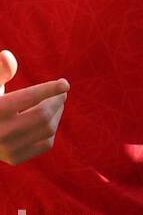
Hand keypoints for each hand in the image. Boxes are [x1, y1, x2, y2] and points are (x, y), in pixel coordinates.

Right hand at [0, 50, 68, 165]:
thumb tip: (8, 55)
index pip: (28, 97)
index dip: (50, 89)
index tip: (65, 84)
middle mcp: (0, 132)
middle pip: (42, 113)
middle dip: (56, 100)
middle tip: (61, 93)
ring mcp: (7, 149)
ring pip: (47, 128)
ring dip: (57, 113)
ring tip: (58, 103)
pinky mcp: (14, 158)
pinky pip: (45, 144)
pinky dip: (51, 130)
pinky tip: (49, 120)